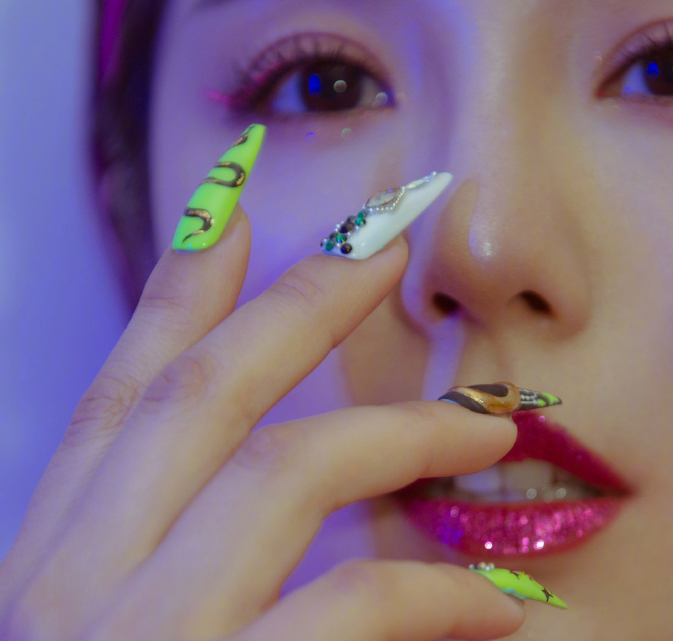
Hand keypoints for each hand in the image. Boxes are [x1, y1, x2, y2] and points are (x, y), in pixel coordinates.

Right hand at [0, 164, 524, 640]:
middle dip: (298, 302)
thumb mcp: (114, 617)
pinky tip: (494, 599)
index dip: (177, 289)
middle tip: (388, 236)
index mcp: (52, 556)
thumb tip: (261, 448)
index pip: (120, 390)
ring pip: (278, 475)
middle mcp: (76, 588)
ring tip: (492, 424)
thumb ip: (169, 527)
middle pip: (199, 396)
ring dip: (397, 432)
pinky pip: (344, 614)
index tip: (240, 200)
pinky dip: (429, 591)